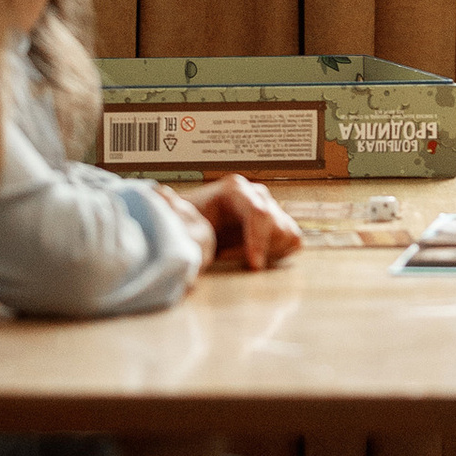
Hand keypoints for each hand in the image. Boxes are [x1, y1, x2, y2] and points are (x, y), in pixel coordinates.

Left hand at [174, 175, 303, 271]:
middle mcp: (257, 195)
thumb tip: (162, 196)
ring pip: (288, 233)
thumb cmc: (187, 224)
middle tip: (236, 263)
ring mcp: (271, 208)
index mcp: (235, 189)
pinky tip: (255, 255)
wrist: (194, 229)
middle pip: (277, 226)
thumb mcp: (181, 218)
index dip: (258, 241)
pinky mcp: (280, 223)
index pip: (258, 212)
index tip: (253, 266)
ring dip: (268, 251)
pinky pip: (293, 240)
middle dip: (259, 250)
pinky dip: (278, 252)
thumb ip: (174, 209)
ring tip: (239, 256)